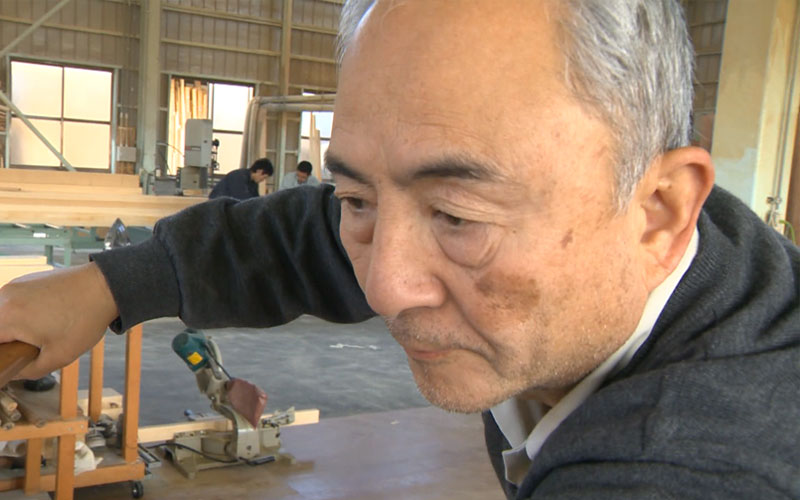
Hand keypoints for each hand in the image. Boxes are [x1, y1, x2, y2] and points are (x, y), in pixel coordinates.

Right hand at [0, 262, 118, 378]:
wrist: (105, 287)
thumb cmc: (84, 320)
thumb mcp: (58, 357)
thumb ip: (28, 370)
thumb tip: (13, 373)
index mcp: (6, 317)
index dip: (3, 356)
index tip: (16, 358)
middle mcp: (4, 297)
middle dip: (7, 341)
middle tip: (30, 347)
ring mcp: (14, 285)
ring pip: (2, 315)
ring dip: (14, 327)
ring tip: (42, 331)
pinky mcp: (25, 280)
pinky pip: (13, 302)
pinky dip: (22, 313)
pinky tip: (45, 318)